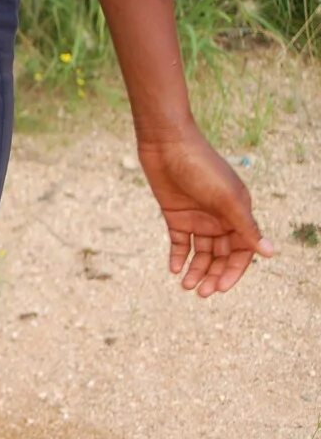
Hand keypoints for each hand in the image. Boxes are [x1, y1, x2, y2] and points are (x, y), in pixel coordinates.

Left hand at [136, 129, 273, 296]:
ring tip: (186, 286)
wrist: (168, 146)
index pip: (242, 250)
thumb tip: (271, 253)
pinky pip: (180, 243)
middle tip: (201, 293)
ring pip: (200, 252)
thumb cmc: (202, 168)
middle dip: (212, 274)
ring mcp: (198, 218)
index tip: (220, 288)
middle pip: (220, 255)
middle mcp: (220, 218)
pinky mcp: (176, 216)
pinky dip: (178, 257)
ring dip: (195, 270)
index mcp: (238, 213)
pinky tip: (174, 269)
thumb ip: (246, 227)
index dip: (233, 271)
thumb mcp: (226, 200)